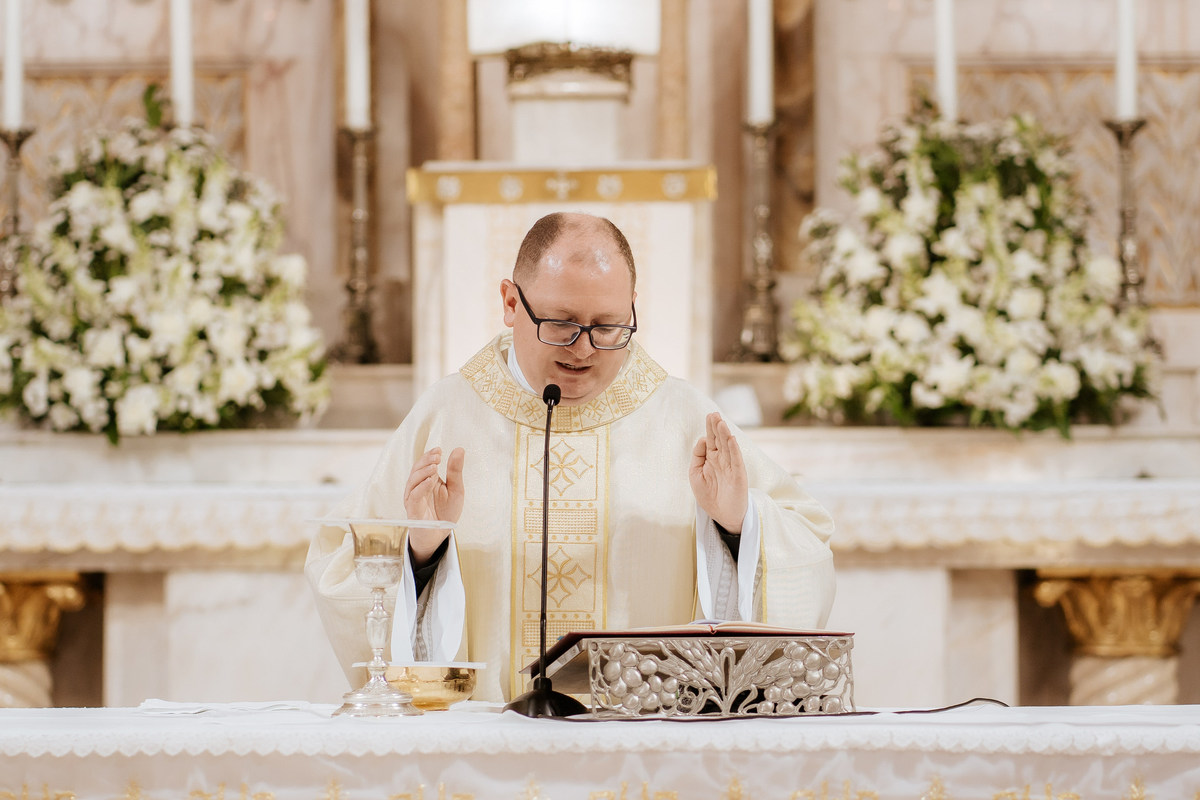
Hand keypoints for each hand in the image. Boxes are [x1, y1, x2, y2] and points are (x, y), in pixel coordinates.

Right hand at [404, 447, 465, 563]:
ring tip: (435, 466)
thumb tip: (459, 449)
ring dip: (424, 472)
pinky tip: (431, 480)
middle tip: (438, 456)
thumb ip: (455, 471)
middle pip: (416, 469)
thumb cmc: (446, 512)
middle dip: (426, 460)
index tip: (439, 449)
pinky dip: (422, 487)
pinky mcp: (413, 510)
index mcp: (427, 480)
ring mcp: (413, 498)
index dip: (429, 455)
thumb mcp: (455, 489)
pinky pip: (414, 496)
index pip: (424, 463)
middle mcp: (417, 487)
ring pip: (413, 480)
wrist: (440, 535)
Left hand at [688, 412, 748, 532]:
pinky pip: (736, 460)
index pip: (711, 440)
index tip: (709, 417)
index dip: (710, 429)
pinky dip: (734, 449)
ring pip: (728, 447)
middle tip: (714, 413)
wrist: (722, 515)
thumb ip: (697, 456)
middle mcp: (722, 459)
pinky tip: (731, 438)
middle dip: (716, 427)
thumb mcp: (695, 474)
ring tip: (721, 422)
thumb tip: (703, 439)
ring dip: (725, 434)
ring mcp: (731, 466)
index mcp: (711, 458)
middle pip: (719, 440)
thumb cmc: (709, 496)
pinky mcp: (738, 475)